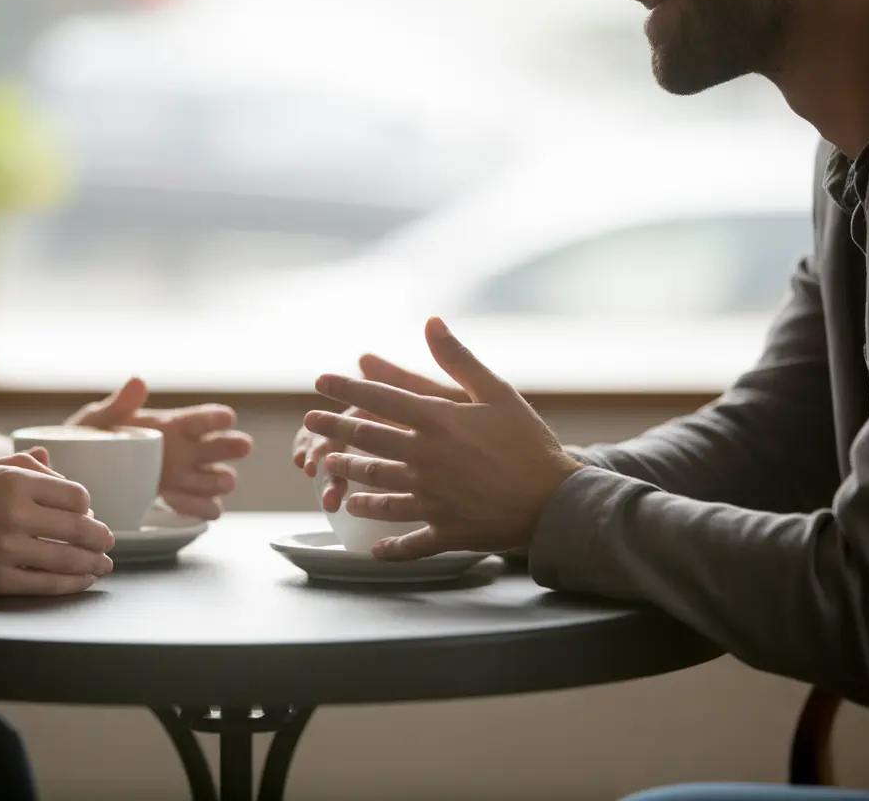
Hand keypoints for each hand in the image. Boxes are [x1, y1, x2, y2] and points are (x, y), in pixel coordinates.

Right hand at [0, 449, 114, 594]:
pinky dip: (73, 584)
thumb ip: (22, 463)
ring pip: (70, 560)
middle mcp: (13, 515)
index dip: (87, 505)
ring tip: (103, 565)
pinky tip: (82, 581)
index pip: (76, 495)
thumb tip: (55, 462)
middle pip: (81, 529)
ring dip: (95, 564)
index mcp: (13, 483)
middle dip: (102, 538)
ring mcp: (6, 551)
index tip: (86, 512)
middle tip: (109, 542)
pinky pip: (47, 585)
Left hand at [66, 378, 253, 519]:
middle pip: (224, 448)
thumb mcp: (97, 420)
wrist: (79, 476)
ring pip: (221, 480)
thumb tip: (138, 382)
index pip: (203, 419)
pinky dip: (201, 506)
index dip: (216, 418)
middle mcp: (187, 451)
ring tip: (208, 481)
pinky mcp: (181, 504)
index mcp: (172, 426)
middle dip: (234, 446)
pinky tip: (181, 503)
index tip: (226, 418)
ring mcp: (186, 479)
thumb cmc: (90, 441)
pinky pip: (206, 509)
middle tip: (240, 446)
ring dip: (219, 480)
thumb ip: (119, 404)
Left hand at [303, 317, 581, 560]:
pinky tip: (371, 546)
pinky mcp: (444, 530)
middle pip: (367, 443)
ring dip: (349, 479)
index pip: (378, 400)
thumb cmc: (529, 441)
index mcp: (436, 422)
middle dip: (335, 430)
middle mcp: (424, 459)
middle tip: (311, 422)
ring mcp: (430, 497)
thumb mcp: (497, 392)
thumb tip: (430, 322)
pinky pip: (407, 540)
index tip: (319, 382)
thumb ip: (458, 359)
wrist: (557, 500)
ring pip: (377, 488)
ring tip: (329, 470)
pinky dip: (388, 544)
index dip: (345, 389)